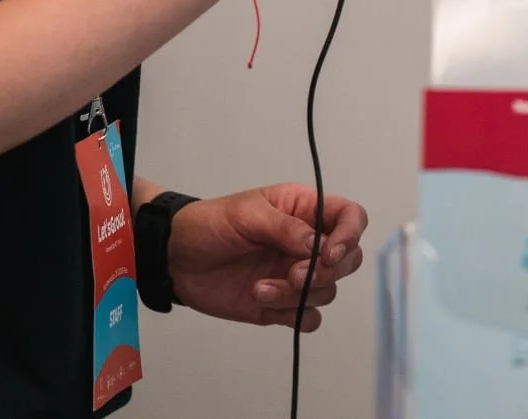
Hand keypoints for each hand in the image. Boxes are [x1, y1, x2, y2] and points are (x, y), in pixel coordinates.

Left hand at [165, 183, 368, 330]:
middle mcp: (306, 243)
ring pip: (328, 291)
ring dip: (297, 294)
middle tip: (293, 274)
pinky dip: (291, 314)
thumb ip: (286, 228)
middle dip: (326, 272)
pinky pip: (308, 317)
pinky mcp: (281, 304)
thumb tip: (319, 245)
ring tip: (262, 287)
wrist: (176, 258)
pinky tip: (262, 298)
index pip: (351, 217)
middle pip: (348, 260)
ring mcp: (295, 275)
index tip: (329, 253)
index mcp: (304, 210)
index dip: (351, 235)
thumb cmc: (210, 224)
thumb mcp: (248, 215)